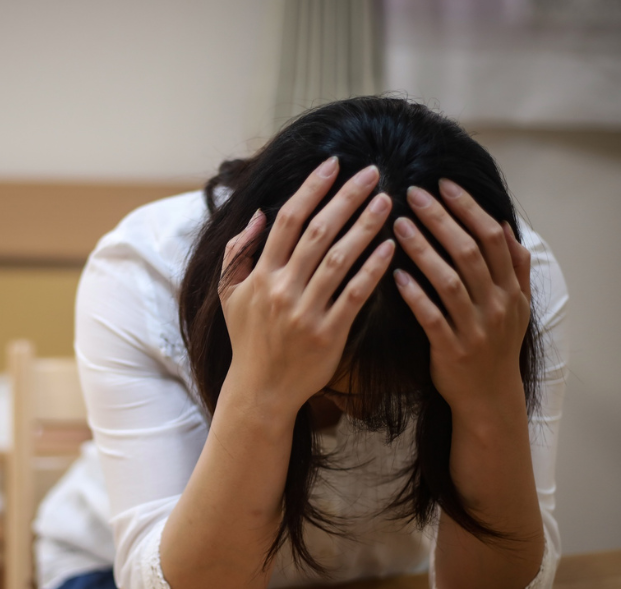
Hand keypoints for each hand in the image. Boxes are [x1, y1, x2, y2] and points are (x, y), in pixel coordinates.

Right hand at [218, 159, 394, 413]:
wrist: (261, 391)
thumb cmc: (248, 340)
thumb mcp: (230, 294)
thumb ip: (238, 252)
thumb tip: (259, 214)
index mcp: (260, 275)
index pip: (288, 221)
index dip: (311, 189)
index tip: (333, 165)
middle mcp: (283, 289)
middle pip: (318, 232)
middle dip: (347, 198)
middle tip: (372, 173)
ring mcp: (307, 312)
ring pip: (340, 259)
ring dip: (365, 226)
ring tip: (387, 201)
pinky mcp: (329, 333)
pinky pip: (356, 295)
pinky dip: (373, 269)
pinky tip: (391, 247)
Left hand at [392, 180, 533, 413]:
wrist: (489, 398)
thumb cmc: (496, 345)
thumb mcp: (518, 306)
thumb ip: (515, 267)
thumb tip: (504, 226)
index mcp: (511, 289)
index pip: (491, 237)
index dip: (468, 208)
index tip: (443, 184)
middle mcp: (497, 304)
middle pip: (469, 252)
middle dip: (441, 219)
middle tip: (413, 194)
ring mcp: (475, 328)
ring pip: (449, 280)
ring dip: (422, 249)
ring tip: (397, 225)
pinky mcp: (452, 349)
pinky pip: (431, 317)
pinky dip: (415, 294)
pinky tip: (395, 274)